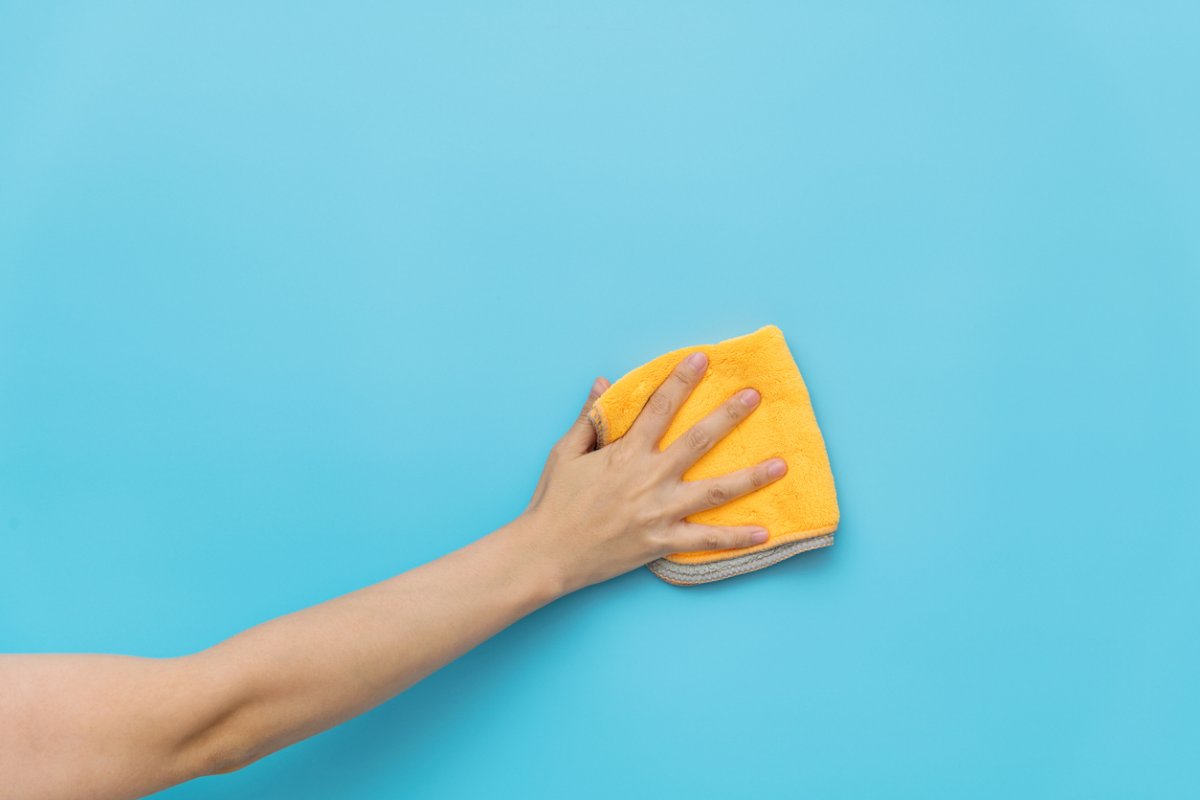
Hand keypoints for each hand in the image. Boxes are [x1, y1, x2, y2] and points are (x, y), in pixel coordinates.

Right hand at [519, 351, 787, 594]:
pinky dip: (737, 538)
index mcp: (626, 453)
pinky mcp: (662, 542)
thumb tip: (604, 381)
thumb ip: (590, 417)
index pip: (660, 407)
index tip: (702, 358)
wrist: (547, 553)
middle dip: (729, 415)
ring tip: (781, 464)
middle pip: (699, 440)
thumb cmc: (553, 502)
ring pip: (715, 490)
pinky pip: (706, 540)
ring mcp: (659, 511)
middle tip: (754, 396)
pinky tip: (765, 531)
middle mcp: (649, 477)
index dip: (681, 379)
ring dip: (751, 476)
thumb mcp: (565, 453)